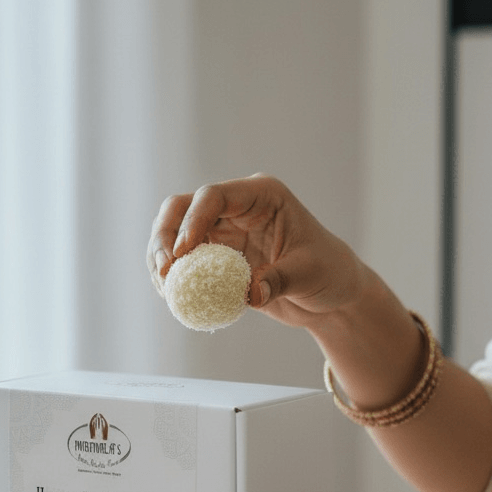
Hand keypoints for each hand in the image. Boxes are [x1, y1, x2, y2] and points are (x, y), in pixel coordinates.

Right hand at [146, 174, 368, 329]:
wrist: (330, 293)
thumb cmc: (328, 272)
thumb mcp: (309, 275)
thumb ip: (279, 280)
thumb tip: (249, 294)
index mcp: (261, 196)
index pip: (214, 196)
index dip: (192, 221)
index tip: (182, 252)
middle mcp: (236, 208)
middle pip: (182, 208)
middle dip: (164, 236)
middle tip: (163, 270)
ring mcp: (222, 230)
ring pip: (173, 232)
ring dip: (161, 257)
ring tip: (164, 288)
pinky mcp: (214, 255)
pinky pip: (182, 260)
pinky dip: (172, 276)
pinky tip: (170, 295)